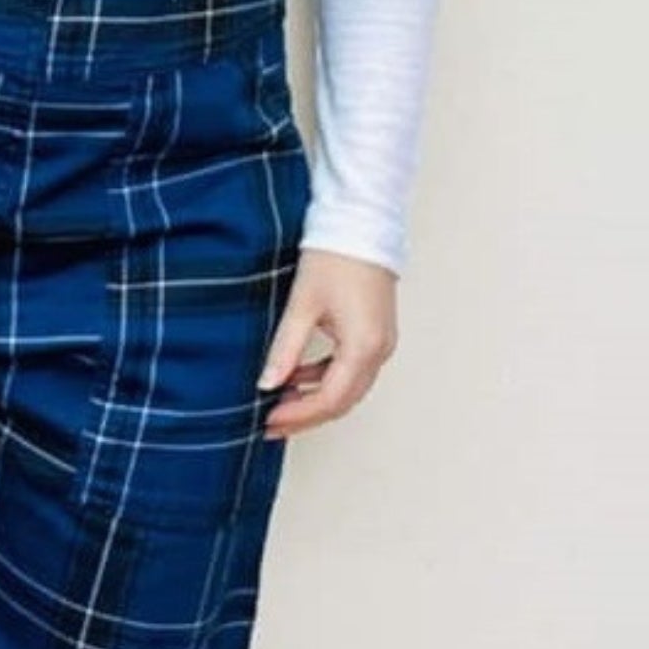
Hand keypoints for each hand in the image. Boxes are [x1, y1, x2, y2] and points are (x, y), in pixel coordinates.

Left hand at [255, 247, 397, 436]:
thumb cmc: (335, 256)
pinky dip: (326, 380)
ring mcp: (381, 343)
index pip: (330, 399)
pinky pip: (352, 370)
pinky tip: (298, 377)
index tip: (270, 421)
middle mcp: (379, 350)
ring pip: (349, 389)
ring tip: (280, 403)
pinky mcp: (376, 334)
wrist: (362, 225)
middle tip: (272, 423)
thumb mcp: (302, 305)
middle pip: (342, 401)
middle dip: (306, 415)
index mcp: (363, 345)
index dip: (298, 415)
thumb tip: (267, 383)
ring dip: (315, 400)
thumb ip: (285, 349)